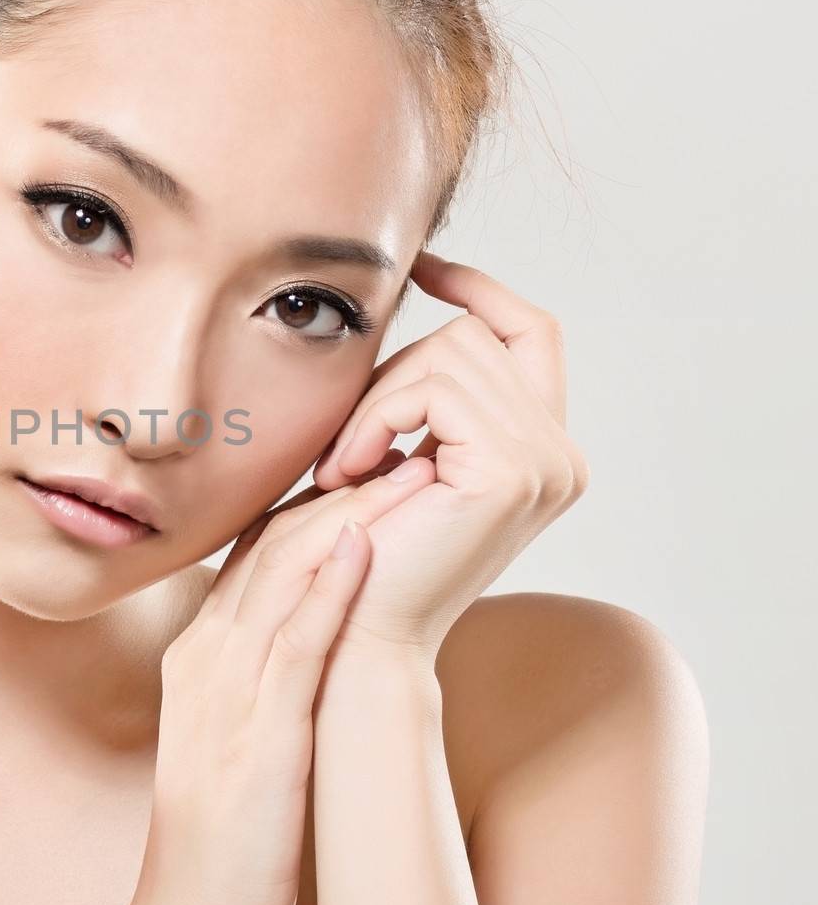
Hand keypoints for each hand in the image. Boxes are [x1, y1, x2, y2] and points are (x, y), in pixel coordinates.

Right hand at [121, 456, 438, 904]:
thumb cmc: (228, 837)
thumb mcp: (240, 735)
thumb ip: (271, 674)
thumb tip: (330, 633)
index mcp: (203, 654)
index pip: (257, 553)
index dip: (315, 500)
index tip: (371, 461)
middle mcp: (206, 658)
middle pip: (269, 546)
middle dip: (334, 488)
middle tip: (396, 436)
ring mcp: (224, 693)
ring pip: (280, 579)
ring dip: (342, 516)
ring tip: (399, 465)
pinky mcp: (254, 736)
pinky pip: (292, 647)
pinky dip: (327, 589)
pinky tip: (363, 545)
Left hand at [309, 251, 590, 664]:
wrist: (357, 636)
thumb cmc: (360, 552)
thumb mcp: (400, 457)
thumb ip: (425, 397)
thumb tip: (419, 304)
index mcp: (542, 449)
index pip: (532, 331)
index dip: (480, 290)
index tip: (423, 268)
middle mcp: (561, 455)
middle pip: (476, 337)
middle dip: (394, 374)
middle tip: (345, 443)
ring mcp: (547, 463)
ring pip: (449, 356)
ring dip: (375, 402)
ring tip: (342, 466)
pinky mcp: (512, 471)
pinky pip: (432, 390)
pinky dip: (375, 419)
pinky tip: (348, 473)